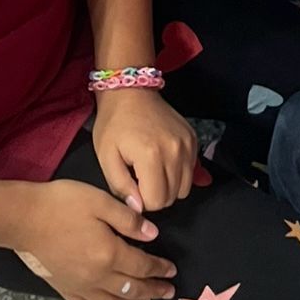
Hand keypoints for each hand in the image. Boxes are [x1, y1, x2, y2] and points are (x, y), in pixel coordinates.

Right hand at [16, 179, 176, 299]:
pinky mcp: (62, 287)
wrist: (24, 218)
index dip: (160, 269)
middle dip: (153, 290)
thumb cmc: (64, 204)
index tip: (173, 271)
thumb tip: (153, 235)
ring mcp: (78, 285)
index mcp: (110, 255)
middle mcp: (97, 277)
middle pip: (131, 289)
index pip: (142, 266)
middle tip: (168, 292)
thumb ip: (129, 220)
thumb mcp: (101, 202)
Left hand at [92, 88, 200, 212]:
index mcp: (151, 156)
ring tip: (152, 172)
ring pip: (185, 188)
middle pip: (172, 197)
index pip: (156, 201)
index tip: (132, 187)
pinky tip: (164, 162)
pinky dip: (179, 174)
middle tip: (140, 180)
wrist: (130, 92)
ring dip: (169, 187)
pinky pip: (192, 171)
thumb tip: (138, 208)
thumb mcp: (106, 156)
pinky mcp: (193, 138)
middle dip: (155, 196)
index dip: (142, 201)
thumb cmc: (113, 124)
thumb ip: (120, 186)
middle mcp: (175, 151)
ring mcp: (188, 144)